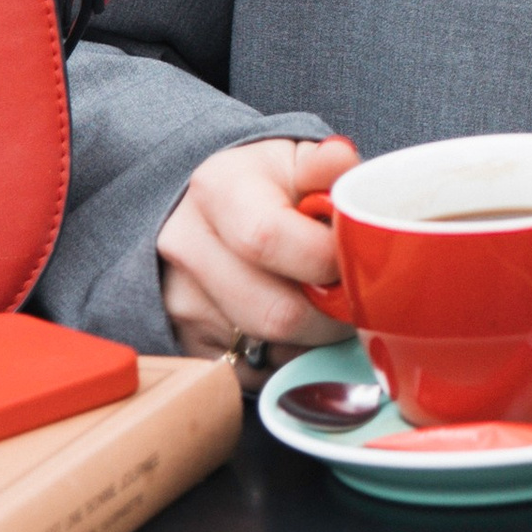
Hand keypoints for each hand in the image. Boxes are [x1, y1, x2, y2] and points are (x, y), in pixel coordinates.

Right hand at [156, 135, 359, 366]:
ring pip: (268, 349)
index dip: (325, 261)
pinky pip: (251, 372)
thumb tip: (340, 162)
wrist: (215, 209)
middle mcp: (187, 246)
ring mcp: (179, 300)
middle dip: (330, 314)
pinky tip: (293, 327)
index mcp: (218, 190)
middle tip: (351, 295)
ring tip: (321, 304)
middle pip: (274, 313)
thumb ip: (327, 164)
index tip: (351, 259)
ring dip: (311, 339)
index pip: (268, 240)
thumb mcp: (298, 159)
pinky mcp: (184, 341)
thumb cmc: (270, 186)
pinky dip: (284, 358)